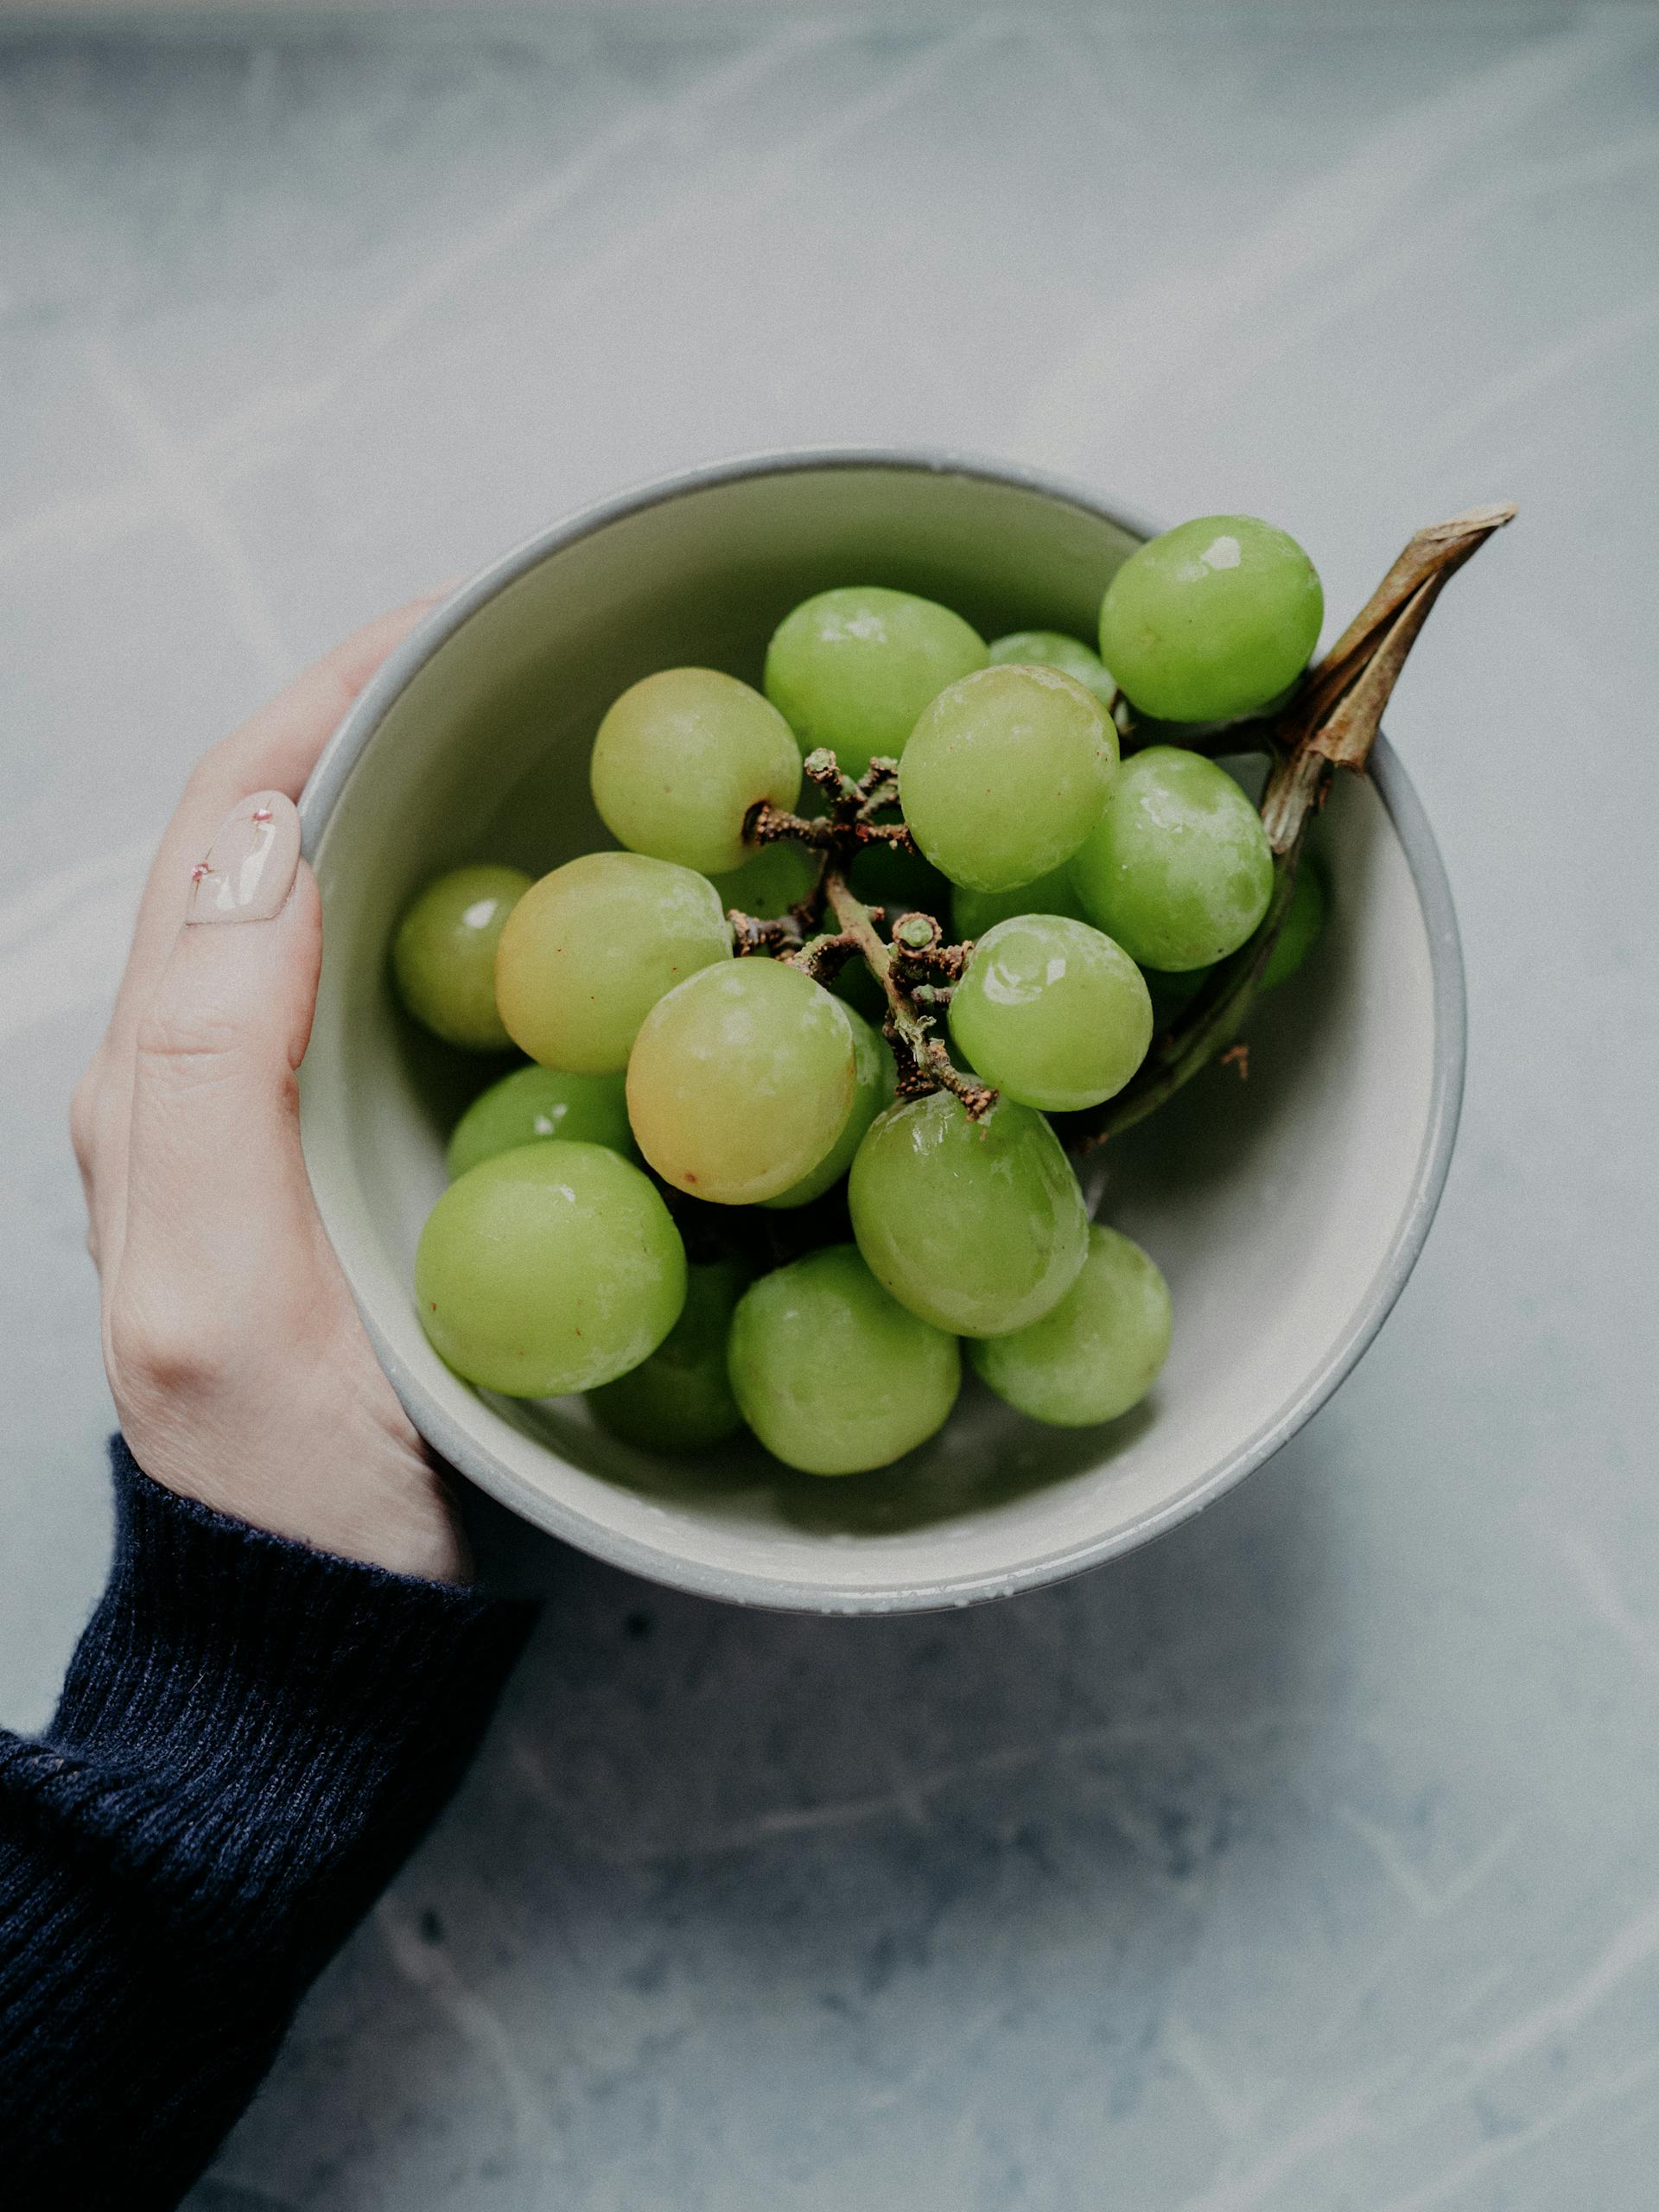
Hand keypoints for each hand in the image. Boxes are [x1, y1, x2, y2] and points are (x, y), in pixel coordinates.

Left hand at [71, 596, 466, 1582]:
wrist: (323, 1624)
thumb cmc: (288, 1486)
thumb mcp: (219, 1296)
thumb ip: (204, 1080)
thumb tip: (266, 863)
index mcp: (157, 1081)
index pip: (230, 829)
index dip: (326, 701)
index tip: (456, 628)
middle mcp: (201, 1073)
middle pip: (276, 834)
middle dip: (384, 718)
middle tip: (532, 662)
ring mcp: (279, 1118)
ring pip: (335, 901)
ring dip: (425, 796)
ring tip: (553, 744)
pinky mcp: (352, 1164)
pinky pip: (390, 988)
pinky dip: (459, 904)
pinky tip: (561, 910)